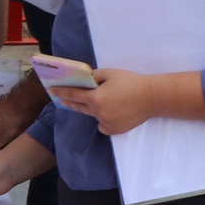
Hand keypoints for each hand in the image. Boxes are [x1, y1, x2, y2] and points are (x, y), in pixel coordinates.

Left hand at [48, 69, 164, 135]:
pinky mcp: (115, 130)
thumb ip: (94, 76)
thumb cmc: (131, 82)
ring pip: (92, 116)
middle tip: (65, 100)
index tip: (52, 91)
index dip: (61, 92)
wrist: (152, 97)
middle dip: (71, 103)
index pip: (73, 95)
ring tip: (99, 102)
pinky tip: (112, 113)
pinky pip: (102, 125)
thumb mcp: (110, 73)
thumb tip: (84, 80)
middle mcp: (98, 113)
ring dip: (91, 109)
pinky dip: (103, 120)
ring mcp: (106, 123)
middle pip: (79, 108)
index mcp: (95, 98)